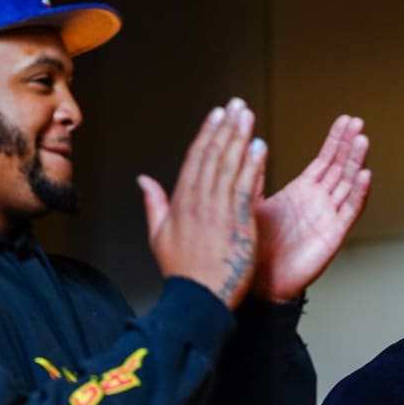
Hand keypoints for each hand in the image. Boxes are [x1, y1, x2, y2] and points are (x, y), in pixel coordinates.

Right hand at [139, 98, 265, 308]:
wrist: (198, 299)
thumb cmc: (182, 272)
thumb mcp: (158, 235)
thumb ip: (153, 203)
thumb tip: (143, 180)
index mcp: (180, 202)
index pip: (195, 158)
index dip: (207, 133)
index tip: (216, 115)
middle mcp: (199, 201)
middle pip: (213, 155)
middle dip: (226, 127)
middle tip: (236, 106)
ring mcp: (219, 210)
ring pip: (230, 165)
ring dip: (240, 138)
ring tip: (248, 116)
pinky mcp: (239, 222)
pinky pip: (248, 187)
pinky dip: (254, 165)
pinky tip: (260, 147)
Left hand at [250, 115, 371, 301]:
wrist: (259, 285)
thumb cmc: (255, 249)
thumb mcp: (250, 204)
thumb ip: (254, 176)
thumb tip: (252, 147)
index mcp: (300, 193)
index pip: (324, 161)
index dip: (335, 140)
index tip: (345, 120)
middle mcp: (317, 202)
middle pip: (339, 168)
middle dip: (348, 144)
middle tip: (357, 123)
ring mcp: (327, 217)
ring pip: (347, 185)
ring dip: (356, 162)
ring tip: (362, 140)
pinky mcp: (332, 235)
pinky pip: (349, 212)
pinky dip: (358, 193)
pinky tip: (364, 175)